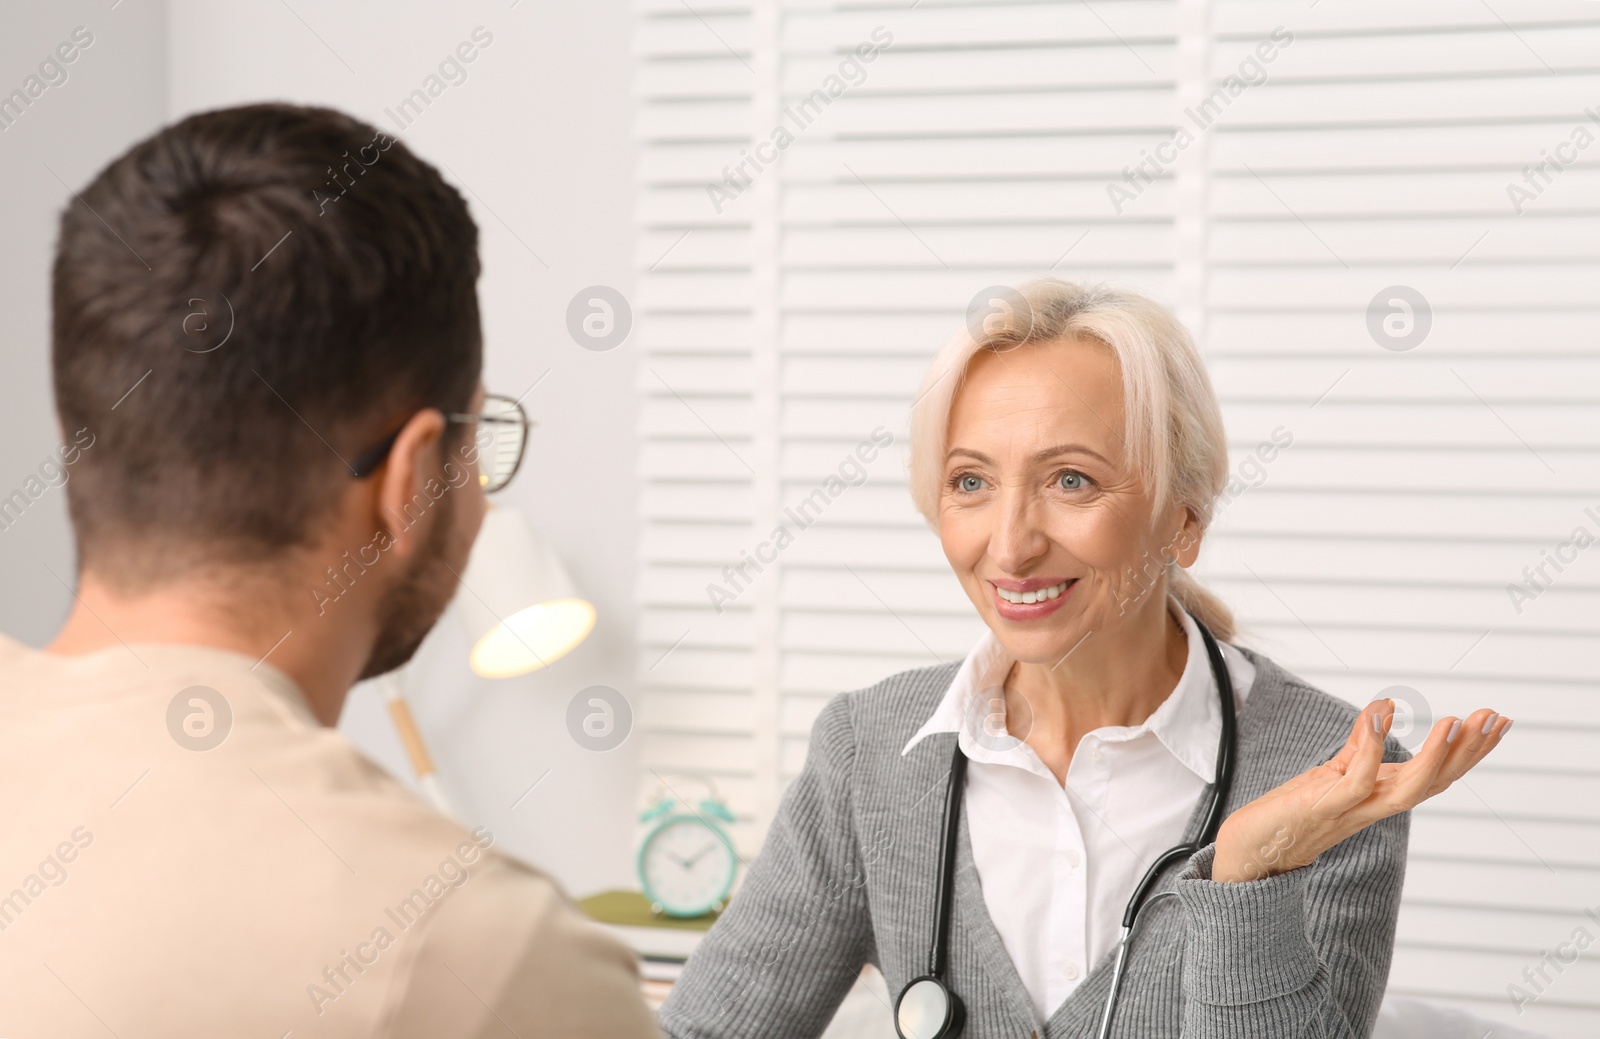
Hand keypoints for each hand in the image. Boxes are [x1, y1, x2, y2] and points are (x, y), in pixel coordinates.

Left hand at [1211, 699, 1510, 882]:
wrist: (1249, 850)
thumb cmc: (1291, 813)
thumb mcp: (1333, 772)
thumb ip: (1359, 746)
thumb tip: (1383, 710)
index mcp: (1380, 798)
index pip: (1435, 776)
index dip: (1468, 752)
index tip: (1496, 722)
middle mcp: (1372, 807)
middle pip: (1434, 783)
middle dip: (1468, 752)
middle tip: (1494, 718)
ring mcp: (1349, 811)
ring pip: (1407, 790)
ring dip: (1435, 757)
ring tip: (1455, 722)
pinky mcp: (1320, 808)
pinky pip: (1354, 782)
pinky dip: (1370, 749)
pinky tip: (1379, 715)